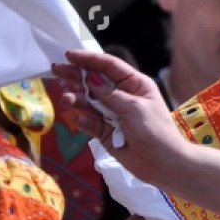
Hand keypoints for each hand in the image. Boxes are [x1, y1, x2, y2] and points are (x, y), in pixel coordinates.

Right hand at [51, 50, 193, 188]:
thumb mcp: (134, 108)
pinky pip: (92, 123)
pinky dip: (84, 121)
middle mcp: (123, 96)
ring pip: (90, 103)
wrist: (164, 164)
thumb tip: (91, 80)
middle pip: (95, 82)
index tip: (69, 55)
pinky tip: (78, 119)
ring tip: (65, 99)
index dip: (89, 59)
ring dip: (78, 99)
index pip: (109, 66)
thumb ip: (110, 95)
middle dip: (76, 76)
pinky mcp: (107, 133)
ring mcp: (114, 115)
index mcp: (135, 85)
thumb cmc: (155, 132)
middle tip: (55, 69)